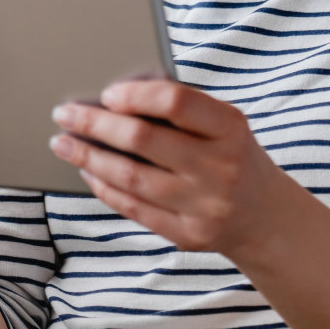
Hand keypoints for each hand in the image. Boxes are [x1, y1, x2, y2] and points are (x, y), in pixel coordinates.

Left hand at [49, 78, 287, 256]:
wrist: (266, 217)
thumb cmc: (231, 156)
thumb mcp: (223, 126)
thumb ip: (180, 111)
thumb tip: (112, 100)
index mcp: (230, 127)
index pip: (176, 102)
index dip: (136, 95)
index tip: (106, 93)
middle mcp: (220, 167)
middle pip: (143, 140)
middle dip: (94, 125)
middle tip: (64, 115)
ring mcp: (205, 205)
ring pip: (131, 178)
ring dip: (88, 158)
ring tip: (63, 143)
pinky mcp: (190, 234)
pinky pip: (135, 208)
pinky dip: (105, 188)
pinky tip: (88, 171)